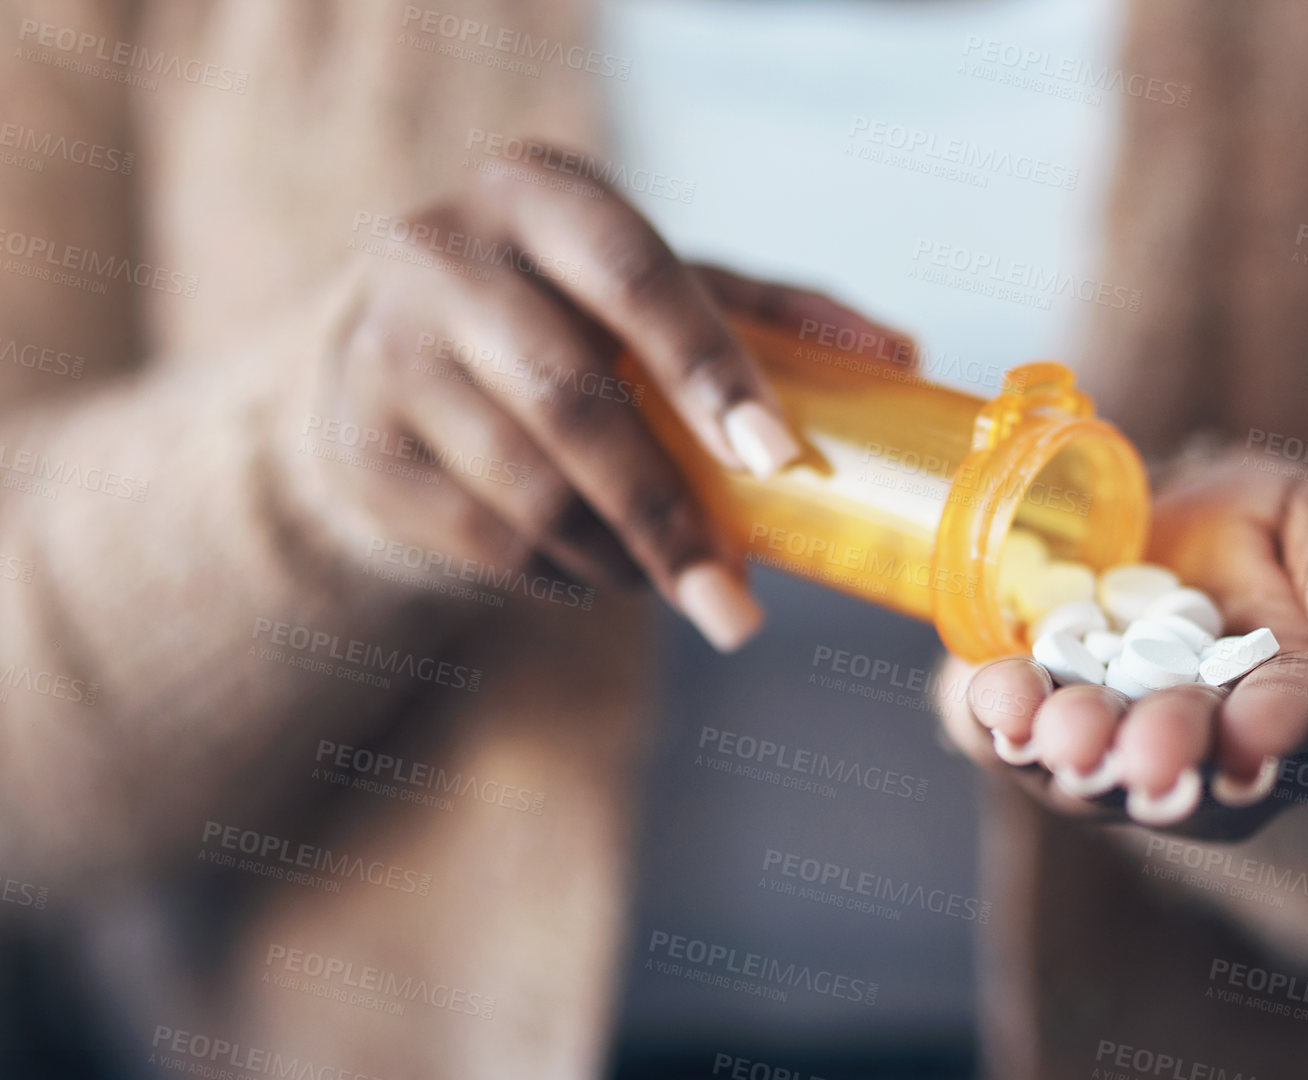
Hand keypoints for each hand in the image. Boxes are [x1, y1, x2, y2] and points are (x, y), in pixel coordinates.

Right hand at [285, 145, 908, 650]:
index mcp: (540, 194)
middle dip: (668, 517)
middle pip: (573, 402)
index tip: (777, 459)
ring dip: (618, 559)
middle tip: (737, 609)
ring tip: (673, 583)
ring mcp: (384, 351)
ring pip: (524, 488)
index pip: (636, 277)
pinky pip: (479, 539)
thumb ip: (776, 316)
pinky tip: (596, 573)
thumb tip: (901, 355)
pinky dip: (557, 575)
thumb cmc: (570, 316)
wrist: (398, 355)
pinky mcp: (359, 444)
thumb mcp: (662, 289)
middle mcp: (442, 254)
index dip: (709, 370)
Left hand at [942, 447, 1307, 838]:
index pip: (1307, 728)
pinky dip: (997, 722)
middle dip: (1163, 758)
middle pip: (1191, 774)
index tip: (1256, 729)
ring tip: (1056, 730)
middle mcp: (1208, 756)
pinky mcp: (1028, 730)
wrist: (1142, 524)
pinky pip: (1008, 742)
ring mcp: (1111, 754)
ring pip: (1093, 776)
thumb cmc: (1248, 526)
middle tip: (1143, 753)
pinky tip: (991, 695)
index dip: (1281, 730)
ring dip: (1073, 754)